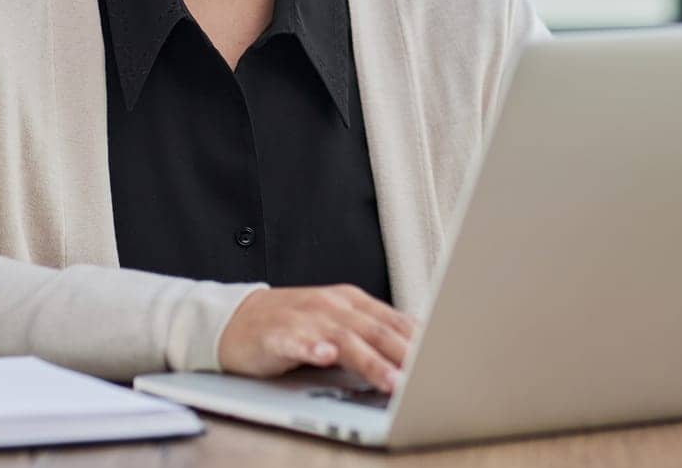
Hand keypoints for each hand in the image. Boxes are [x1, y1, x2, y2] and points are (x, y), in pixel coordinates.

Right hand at [216, 284, 418, 393]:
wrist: (238, 320)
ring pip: (345, 339)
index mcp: (351, 301)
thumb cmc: (293, 324)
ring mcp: (306, 317)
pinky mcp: (279, 334)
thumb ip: (371, 332)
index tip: (443, 357)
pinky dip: (313, 348)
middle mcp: (332, 305)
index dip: (419, 339)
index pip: (393, 320)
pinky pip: (299, 341)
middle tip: (428, 373)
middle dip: (405, 353)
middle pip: (376, 329)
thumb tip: (414, 347)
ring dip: (371, 361)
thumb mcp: (337, 322)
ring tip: (391, 380)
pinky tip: (325, 357)